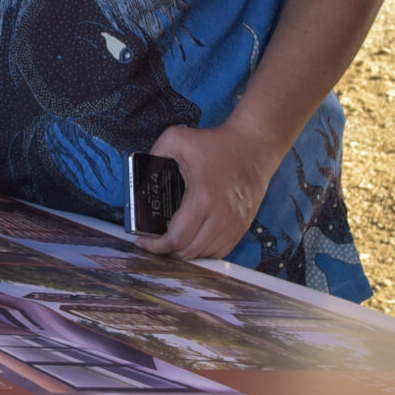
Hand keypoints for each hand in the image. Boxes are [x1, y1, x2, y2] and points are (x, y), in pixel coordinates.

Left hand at [138, 121, 280, 262]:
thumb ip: (153, 156)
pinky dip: (203, 251)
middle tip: (155, 240)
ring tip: (172, 240)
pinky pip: (220, 252)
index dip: (155, 246)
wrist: (254, 145)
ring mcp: (234, 225)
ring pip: (204, 255)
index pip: (176, 239)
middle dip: (166, 251)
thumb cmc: (217, 143)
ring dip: (185, 252)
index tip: (143, 242)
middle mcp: (221, 217)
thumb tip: (139, 178)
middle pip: (188, 252)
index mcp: (202, 198)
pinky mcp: (242, 227)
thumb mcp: (177, 139)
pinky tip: (193, 239)